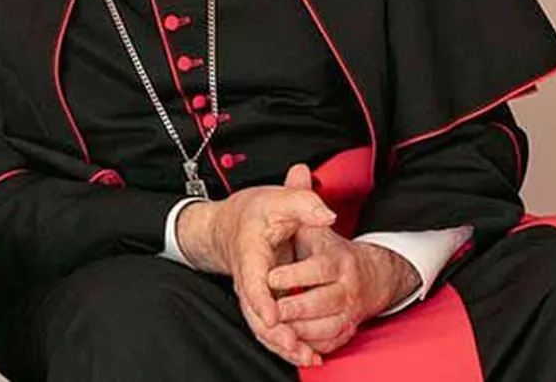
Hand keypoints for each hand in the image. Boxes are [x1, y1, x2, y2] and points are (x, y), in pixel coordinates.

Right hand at [174, 164, 336, 366]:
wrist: (228, 224)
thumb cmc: (254, 212)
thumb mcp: (278, 199)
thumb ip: (302, 202)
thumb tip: (327, 214)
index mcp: (250, 251)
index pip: (252, 279)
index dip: (262, 300)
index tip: (274, 316)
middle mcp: (247, 278)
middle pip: (255, 310)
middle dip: (274, 332)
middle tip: (296, 346)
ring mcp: (252, 293)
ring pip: (261, 324)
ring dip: (281, 343)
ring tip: (306, 357)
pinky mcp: (261, 303)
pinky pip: (269, 327)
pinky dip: (284, 342)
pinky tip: (305, 354)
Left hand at [267, 212, 422, 355]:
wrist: (373, 275)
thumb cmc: (335, 251)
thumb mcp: (318, 227)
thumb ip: (303, 201)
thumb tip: (299, 170)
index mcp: (340, 260)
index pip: (318, 269)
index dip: (294, 275)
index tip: (271, 278)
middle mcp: (348, 288)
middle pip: (322, 304)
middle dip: (294, 309)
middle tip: (270, 311)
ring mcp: (350, 311)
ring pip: (327, 327)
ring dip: (301, 330)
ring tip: (277, 328)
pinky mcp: (348, 327)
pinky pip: (333, 340)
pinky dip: (315, 343)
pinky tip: (295, 340)